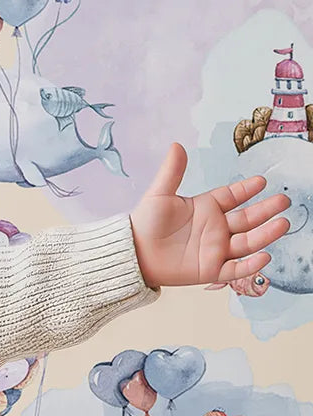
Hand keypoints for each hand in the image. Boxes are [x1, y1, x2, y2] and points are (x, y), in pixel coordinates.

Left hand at [129, 142, 290, 288]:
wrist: (132, 254)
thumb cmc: (144, 224)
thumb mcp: (159, 195)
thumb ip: (171, 172)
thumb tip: (176, 145)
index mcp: (206, 208)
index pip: (233, 196)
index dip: (247, 189)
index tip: (262, 181)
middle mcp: (215, 228)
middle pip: (247, 219)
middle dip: (266, 210)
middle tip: (283, 201)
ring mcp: (215, 249)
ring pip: (247, 242)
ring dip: (265, 234)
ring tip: (282, 223)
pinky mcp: (210, 270)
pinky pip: (235, 269)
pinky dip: (250, 264)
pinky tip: (263, 256)